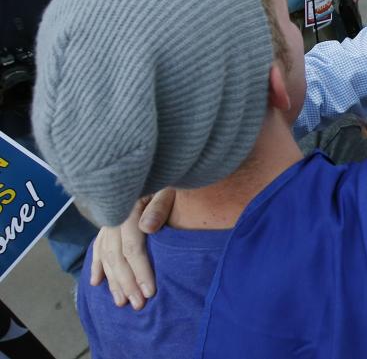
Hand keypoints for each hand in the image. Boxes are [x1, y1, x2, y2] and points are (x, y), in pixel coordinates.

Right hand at [90, 189, 173, 309]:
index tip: (150, 291)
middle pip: (117, 257)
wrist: (151, 165)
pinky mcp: (107, 224)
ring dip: (113, 281)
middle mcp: (113, 219)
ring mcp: (108, 223)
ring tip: (121, 302)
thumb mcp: (167, 187)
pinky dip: (97, 266)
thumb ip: (159, 206)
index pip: (132, 248)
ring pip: (106, 256)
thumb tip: (147, 228)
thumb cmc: (164, 178)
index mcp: (128, 210)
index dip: (140, 271)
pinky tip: (96, 283)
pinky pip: (98, 247)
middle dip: (127, 283)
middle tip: (138, 304)